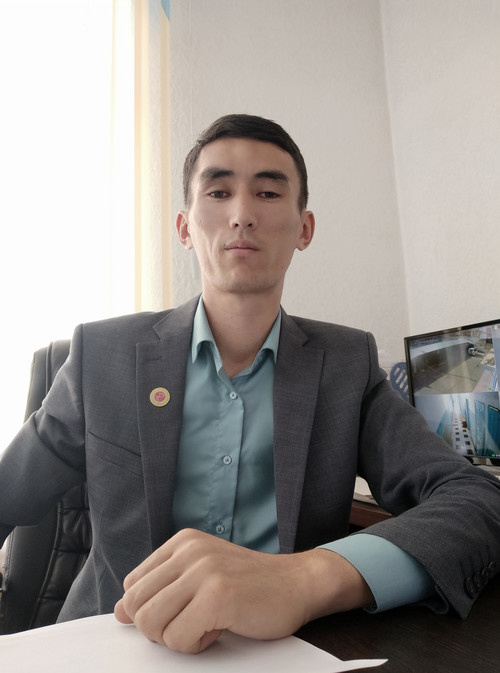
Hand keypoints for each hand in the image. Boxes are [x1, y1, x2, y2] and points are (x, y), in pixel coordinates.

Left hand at [114, 528, 371, 652]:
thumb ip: (162, 588)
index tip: (177, 614)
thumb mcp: (202, 575)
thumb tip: (120, 611)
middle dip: (158, 629)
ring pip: (152, 624)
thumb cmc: (250, 585)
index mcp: (183, 542)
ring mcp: (204, 571)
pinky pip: (178, 639)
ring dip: (177, 638)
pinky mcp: (218, 596)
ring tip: (206, 624)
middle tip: (191, 625)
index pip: (132, 585)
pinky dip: (197, 645)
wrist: (299, 584)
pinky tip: (220, 628)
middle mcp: (190, 551)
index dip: (148, 611)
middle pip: (136, 606)